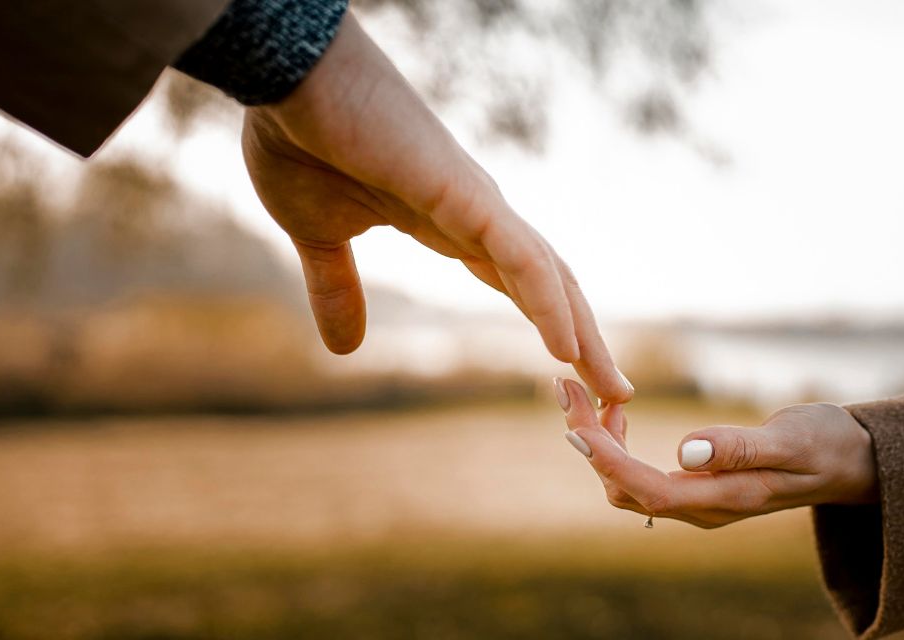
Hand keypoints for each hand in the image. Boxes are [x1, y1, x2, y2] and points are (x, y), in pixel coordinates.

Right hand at [241, 13, 632, 402]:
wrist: (286, 74)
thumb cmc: (300, 138)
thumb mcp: (318, 236)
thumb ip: (339, 288)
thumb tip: (345, 349)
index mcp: (450, 223)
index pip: (518, 282)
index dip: (550, 324)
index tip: (575, 372)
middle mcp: (477, 214)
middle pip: (549, 284)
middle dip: (585, 338)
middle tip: (617, 390)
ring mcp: (474, 202)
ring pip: (547, 275)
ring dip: (583, 331)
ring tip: (612, 384)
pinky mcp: (462, 192)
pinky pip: (518, 257)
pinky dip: (546, 302)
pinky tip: (567, 347)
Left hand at [556, 378, 877, 527]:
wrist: (853, 460)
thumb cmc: (828, 445)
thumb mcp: (791, 439)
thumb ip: (741, 447)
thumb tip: (685, 451)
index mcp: (724, 499)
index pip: (648, 489)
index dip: (608, 461)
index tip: (576, 426)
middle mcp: (704, 508)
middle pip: (625, 488)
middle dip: (589, 443)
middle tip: (566, 388)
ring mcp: (699, 500)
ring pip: (628, 483)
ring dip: (599, 443)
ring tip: (584, 395)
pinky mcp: (697, 486)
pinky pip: (641, 473)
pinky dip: (618, 443)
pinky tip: (615, 410)